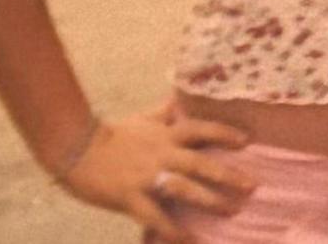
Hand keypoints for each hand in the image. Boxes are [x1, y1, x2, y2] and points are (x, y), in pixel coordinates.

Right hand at [58, 102, 255, 242]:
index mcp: (165, 134)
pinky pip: (156, 217)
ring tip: (231, 211)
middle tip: (252, 186)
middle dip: (228, 175)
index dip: (224, 133)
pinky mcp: (130, 197)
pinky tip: (191, 239)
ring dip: (210, 201)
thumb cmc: (112, 134)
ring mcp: (146, 176)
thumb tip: (181, 97)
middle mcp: (161, 153)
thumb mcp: (143, 118)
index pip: (201, 129)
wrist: (75, 147)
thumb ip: (165, 112)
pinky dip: (174, 231)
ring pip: (185, 189)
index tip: (247, 141)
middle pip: (200, 163)